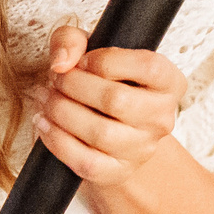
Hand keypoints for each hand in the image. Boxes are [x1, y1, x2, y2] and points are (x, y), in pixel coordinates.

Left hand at [27, 25, 188, 190]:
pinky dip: (58, 141)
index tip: (82, 61)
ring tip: (46, 98)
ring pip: (99, 133)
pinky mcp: (119, 172)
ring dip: (62, 112)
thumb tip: (62, 62)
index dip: (105, 61)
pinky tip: (45, 124)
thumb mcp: (89, 50)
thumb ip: (72, 41)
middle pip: (116, 100)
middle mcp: (162, 117)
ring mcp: (143, 148)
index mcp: (168, 82)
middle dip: (74, 85)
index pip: (147, 66)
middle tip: (55, 79)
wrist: (106, 126)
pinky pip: (87, 162)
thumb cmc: (102, 82)